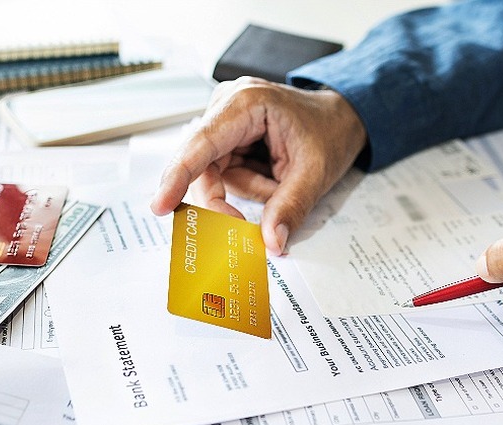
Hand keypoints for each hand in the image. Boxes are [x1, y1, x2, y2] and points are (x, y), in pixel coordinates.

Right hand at [150, 77, 366, 255]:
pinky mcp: (228, 138)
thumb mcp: (315, 173)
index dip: (177, 176)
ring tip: (282, 179)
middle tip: (242, 225)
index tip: (161, 205)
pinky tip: (273, 174)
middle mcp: (227, 106)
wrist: (342, 118)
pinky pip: (226, 175)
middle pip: (204, 167)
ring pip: (216, 176)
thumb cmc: (329, 132)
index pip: (201, 144)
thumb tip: (271, 242)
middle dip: (226, 198)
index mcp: (246, 103)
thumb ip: (290, 208)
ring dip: (250, 190)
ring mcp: (225, 122)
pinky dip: (251, 185)